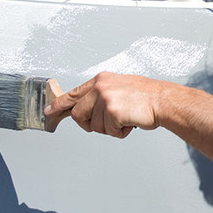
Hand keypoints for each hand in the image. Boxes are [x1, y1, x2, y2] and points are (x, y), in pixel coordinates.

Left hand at [44, 72, 161, 137]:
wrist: (163, 100)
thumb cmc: (146, 97)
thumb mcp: (119, 88)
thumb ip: (100, 96)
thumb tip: (85, 109)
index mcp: (101, 80)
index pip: (73, 93)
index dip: (59, 104)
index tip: (49, 111)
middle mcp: (100, 87)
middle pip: (78, 114)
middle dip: (91, 124)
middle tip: (109, 122)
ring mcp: (105, 98)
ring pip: (94, 126)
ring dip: (110, 128)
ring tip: (125, 118)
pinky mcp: (112, 110)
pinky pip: (108, 131)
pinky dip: (120, 132)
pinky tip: (130, 122)